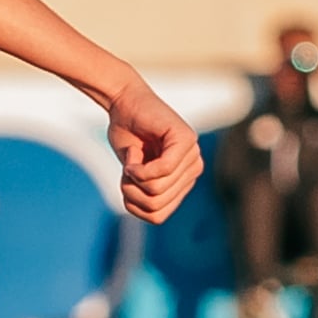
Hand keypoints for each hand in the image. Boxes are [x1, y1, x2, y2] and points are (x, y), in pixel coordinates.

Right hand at [101, 80, 199, 220]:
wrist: (123, 102)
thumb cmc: (127, 136)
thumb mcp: (134, 175)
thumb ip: (148, 196)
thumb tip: (158, 214)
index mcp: (184, 181)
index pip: (158, 216)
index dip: (133, 202)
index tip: (128, 178)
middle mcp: (193, 168)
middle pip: (157, 205)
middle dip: (132, 191)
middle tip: (127, 167)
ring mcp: (192, 154)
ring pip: (157, 190)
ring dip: (133, 178)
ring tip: (131, 156)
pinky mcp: (186, 140)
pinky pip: (161, 170)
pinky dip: (139, 167)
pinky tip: (133, 152)